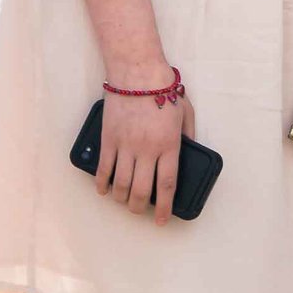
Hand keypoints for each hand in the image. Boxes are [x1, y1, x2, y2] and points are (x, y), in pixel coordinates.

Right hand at [95, 80, 195, 220]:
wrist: (137, 73)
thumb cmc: (164, 90)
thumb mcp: (186, 112)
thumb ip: (189, 135)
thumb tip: (188, 152)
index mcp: (169, 145)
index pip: (167, 185)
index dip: (165, 207)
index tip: (163, 220)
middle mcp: (146, 150)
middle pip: (142, 191)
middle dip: (140, 208)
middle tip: (141, 212)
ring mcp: (125, 146)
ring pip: (121, 185)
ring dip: (122, 199)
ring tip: (125, 201)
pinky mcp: (108, 140)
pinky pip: (103, 169)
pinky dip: (103, 184)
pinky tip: (105, 190)